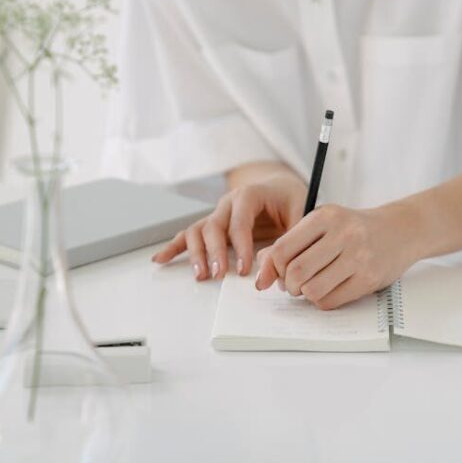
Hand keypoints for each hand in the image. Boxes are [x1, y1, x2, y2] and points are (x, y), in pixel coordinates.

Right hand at [152, 171, 306, 280]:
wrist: (280, 187)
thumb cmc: (290, 199)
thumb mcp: (301, 211)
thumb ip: (292, 236)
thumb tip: (276, 267)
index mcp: (250, 195)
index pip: (239, 221)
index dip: (240, 246)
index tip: (244, 269)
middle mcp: (228, 203)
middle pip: (213, 226)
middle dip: (214, 252)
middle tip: (219, 274)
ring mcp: (217, 214)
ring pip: (198, 231)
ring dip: (195, 253)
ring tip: (200, 275)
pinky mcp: (211, 226)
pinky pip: (188, 235)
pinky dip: (173, 247)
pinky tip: (160, 259)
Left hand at [255, 204, 419, 309]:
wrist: (400, 230)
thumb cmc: (354, 229)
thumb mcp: (324, 225)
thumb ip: (291, 243)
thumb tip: (262, 272)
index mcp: (325, 216)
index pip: (283, 248)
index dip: (275, 267)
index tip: (280, 272)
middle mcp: (342, 233)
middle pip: (296, 271)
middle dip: (289, 285)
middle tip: (293, 285)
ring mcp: (358, 256)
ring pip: (312, 289)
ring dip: (305, 295)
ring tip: (310, 288)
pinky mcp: (369, 278)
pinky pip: (331, 300)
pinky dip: (321, 301)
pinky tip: (327, 291)